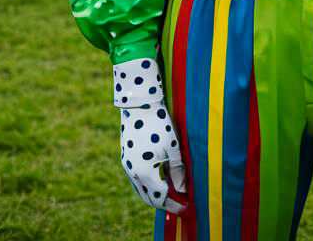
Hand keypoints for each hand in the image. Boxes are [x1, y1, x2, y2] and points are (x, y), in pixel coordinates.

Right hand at [114, 58, 185, 213]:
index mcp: (144, 172)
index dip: (173, 204)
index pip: (160, 197)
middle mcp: (133, 173)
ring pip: (141, 189)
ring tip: (172, 195)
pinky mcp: (126, 158)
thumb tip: (183, 189)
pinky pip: (137, 179)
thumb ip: (178, 171)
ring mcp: (127, 165)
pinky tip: (160, 181)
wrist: (139, 104)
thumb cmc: (159, 124)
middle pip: (149, 197)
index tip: (186, 207)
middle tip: (179, 205)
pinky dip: (148, 184)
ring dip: (155, 195)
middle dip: (164, 203)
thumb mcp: (172, 147)